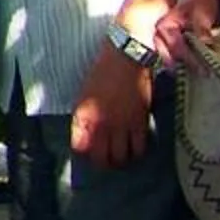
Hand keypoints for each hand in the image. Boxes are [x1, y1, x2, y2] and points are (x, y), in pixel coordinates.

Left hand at [69, 43, 154, 164]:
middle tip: (106, 160)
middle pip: (101, 158)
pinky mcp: (139, 122)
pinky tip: (135, 148)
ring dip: (120, 160)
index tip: (88, 152)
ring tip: (121, 157)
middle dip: (103, 163)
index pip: (79, 147)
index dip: (83, 153)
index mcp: (83, 115)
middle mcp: (101, 124)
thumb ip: (84, 115)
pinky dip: (136, 152)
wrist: (125, 57)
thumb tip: (86, 134)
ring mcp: (121, 125)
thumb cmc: (102, 71)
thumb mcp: (84, 94)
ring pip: (121, 157)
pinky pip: (138, 147)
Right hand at [154, 0, 219, 69]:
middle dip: (185, 67)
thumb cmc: (200, 3)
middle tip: (202, 74)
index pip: (176, 47)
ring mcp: (162, 42)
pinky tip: (194, 70)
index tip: (204, 69)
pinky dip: (182, 64)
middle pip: (169, 58)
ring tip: (199, 73)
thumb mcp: (202, 13)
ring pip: (169, 60)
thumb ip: (202, 29)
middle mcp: (159, 35)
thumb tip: (205, 43)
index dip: (190, 59)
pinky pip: (173, 58)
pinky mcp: (168, 46)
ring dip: (183, 67)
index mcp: (165, 26)